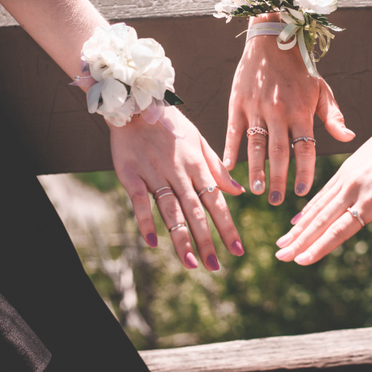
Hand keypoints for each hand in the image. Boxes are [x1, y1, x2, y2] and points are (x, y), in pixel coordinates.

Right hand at [110, 108, 245, 270]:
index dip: (227, 227)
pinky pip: (140, 202)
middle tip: (216, 267)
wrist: (136, 104)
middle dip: (207, 241)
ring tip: (191, 263)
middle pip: (196, 212)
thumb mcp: (200, 141)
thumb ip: (218, 169)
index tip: (238, 250)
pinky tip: (153, 243)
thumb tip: (240, 192)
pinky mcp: (131, 175)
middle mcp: (179, 173)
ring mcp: (154, 174)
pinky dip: (146, 221)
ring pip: (171, 211)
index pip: (216, 202)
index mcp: (198, 166)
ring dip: (181, 238)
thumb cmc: (171, 124)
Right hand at [222, 28, 353, 205]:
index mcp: (301, 111)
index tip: (302, 192)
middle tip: (278, 201)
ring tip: (257, 191)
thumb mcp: (321, 90)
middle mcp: (278, 111)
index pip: (305, 148)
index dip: (304, 172)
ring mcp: (256, 108)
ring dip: (256, 170)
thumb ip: (333, 117)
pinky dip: (230, 151)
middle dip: (279, 179)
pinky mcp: (237, 104)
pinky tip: (228, 169)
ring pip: (256, 145)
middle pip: (279, 152)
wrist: (271, 40)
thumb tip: (349, 138)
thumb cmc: (300, 69)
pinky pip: (233, 132)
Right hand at [273, 93, 371, 264]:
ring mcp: (346, 178)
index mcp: (370, 201)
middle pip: (321, 221)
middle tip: (281, 257)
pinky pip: (322, 193)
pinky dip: (308, 208)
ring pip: (317, 207)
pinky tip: (297, 220)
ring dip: (299, 227)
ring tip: (282, 242)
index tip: (301, 261)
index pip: (339, 230)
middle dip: (300, 241)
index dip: (319, 247)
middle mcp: (352, 190)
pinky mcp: (345, 169)